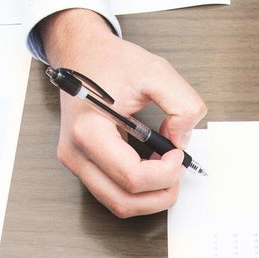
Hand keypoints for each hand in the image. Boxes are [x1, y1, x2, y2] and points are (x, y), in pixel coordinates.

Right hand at [39, 9, 206, 218]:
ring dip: (149, 196)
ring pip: (117, 204)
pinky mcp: (82, 164)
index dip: (165, 173)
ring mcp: (75, 161)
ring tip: (165, 168)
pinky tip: (150, 165)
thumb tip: (183, 140)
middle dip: (160, 193)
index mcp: (88, 130)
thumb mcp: (155, 71)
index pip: (132, 178)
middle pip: (123, 201)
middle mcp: (75, 152)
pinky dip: (137, 189)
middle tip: (177, 168)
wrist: (81, 53)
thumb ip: (182, 104)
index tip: (178, 152)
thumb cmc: (109, 61)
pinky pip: (112, 192)